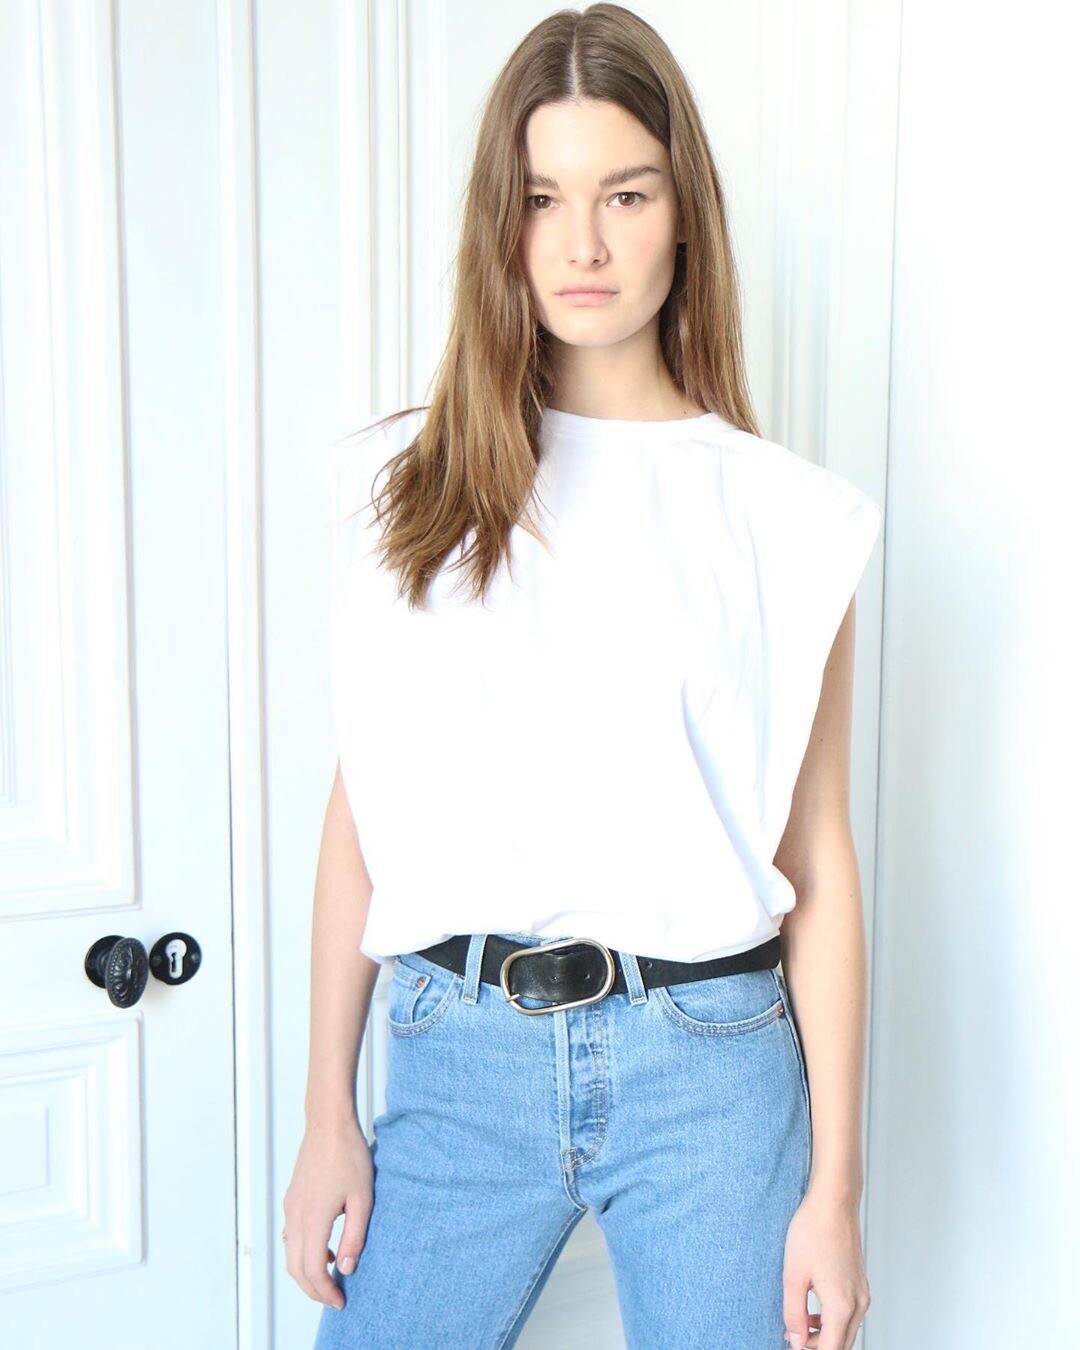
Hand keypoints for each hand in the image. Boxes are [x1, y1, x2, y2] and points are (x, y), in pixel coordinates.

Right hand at [282, 1116, 374, 1309]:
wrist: (329, 1123)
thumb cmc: (349, 1155)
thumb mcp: (362, 1198)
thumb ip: (355, 1236)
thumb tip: (347, 1268)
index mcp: (313, 1218)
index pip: (312, 1270)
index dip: (325, 1291)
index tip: (340, 1300)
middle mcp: (296, 1216)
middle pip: (296, 1268)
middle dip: (313, 1290)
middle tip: (334, 1298)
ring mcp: (291, 1207)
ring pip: (291, 1254)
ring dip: (307, 1272)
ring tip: (331, 1278)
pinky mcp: (292, 1199)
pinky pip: (292, 1236)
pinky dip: (303, 1253)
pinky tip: (325, 1249)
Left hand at [782, 1188, 870, 1349]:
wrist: (834, 1202)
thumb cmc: (813, 1230)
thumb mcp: (794, 1275)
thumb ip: (794, 1313)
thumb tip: (796, 1340)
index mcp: (842, 1304)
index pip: (830, 1349)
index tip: (792, 1347)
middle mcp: (858, 1303)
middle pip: (841, 1345)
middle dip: (818, 1347)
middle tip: (794, 1339)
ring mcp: (862, 1293)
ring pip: (847, 1331)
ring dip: (825, 1336)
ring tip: (799, 1326)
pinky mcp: (860, 1284)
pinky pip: (850, 1314)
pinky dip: (833, 1321)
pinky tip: (813, 1311)